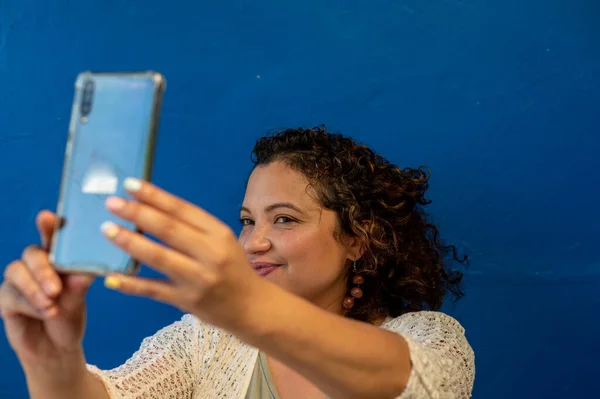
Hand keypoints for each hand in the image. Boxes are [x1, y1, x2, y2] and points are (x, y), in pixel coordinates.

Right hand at [0, 211, 94, 364]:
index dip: (48, 225)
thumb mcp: (78, 298)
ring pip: (16, 271)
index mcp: (57, 258)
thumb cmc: (70, 315)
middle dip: (43, 269)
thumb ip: (79, 283)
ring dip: (34, 288)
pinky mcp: (6, 299)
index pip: (51, 237)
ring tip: (52, 304)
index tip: (47, 216)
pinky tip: (46, 313)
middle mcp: (36, 265)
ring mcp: (19, 281)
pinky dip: (29, 304)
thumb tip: (88, 270)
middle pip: (32, 253)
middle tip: (56, 289)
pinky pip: (10, 294)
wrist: (56, 348)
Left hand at [100, 178, 263, 330]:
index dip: (154, 196)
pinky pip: (154, 290)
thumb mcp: (222, 241)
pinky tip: (111, 277)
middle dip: (138, 213)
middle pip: (169, 230)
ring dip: (130, 242)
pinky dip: (131, 284)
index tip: (129, 184)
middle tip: (111, 203)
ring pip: (159, 257)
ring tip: (107, 230)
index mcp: (219, 233)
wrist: (251, 306)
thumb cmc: (232, 268)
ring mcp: (198, 279)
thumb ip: (193, 228)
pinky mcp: (187, 301)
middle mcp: (210, 254)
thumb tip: (150, 209)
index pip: (182, 210)